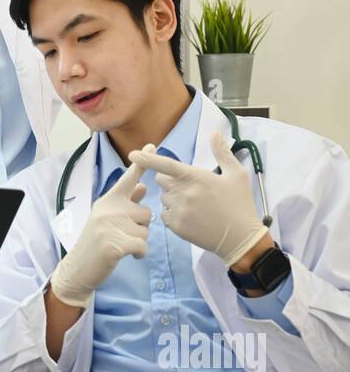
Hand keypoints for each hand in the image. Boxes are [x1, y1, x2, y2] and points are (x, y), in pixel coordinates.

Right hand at [50, 159, 151, 307]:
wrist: (78, 267)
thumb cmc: (95, 242)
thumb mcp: (107, 217)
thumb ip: (127, 202)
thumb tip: (144, 186)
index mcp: (108, 200)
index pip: (128, 179)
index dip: (142, 164)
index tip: (152, 145)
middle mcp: (109, 209)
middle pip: (146, 213)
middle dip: (141, 227)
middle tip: (121, 235)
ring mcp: (110, 226)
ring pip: (146, 231)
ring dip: (139, 241)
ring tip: (121, 245)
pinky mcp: (115, 244)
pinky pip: (143, 246)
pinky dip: (140, 254)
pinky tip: (128, 256)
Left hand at [127, 131, 267, 265]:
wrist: (240, 238)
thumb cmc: (240, 204)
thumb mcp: (237, 174)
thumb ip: (222, 152)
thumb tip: (214, 133)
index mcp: (195, 177)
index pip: (166, 165)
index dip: (147, 159)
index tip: (132, 155)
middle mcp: (183, 193)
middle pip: (161, 181)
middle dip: (170, 181)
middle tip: (188, 186)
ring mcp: (178, 210)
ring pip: (164, 198)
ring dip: (173, 198)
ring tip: (194, 204)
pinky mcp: (177, 226)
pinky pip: (165, 215)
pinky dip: (173, 214)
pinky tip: (190, 216)